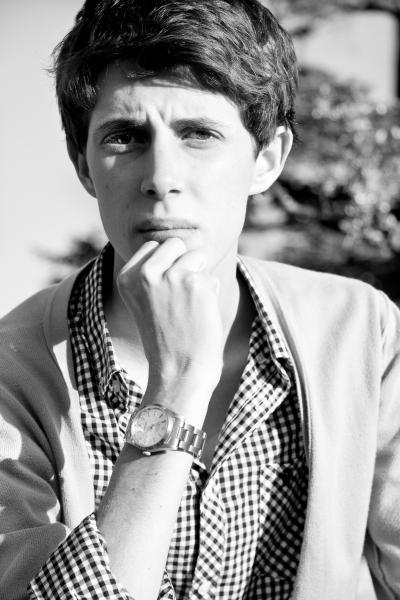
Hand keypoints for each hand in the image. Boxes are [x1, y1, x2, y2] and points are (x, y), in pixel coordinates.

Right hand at [117, 238, 222, 415]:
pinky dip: (211, 297)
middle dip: (185, 265)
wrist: (179, 374)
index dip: (167, 266)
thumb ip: (153, 273)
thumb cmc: (166, 341)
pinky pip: (211, 278)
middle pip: (176, 244)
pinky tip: (199, 317)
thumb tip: (180, 242)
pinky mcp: (196, 284)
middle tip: (179, 300)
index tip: (165, 295)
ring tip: (188, 309)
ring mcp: (170, 276)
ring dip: (200, 280)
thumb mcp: (145, 303)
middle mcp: (145, 273)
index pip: (153, 246)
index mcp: (126, 277)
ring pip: (198, 256)